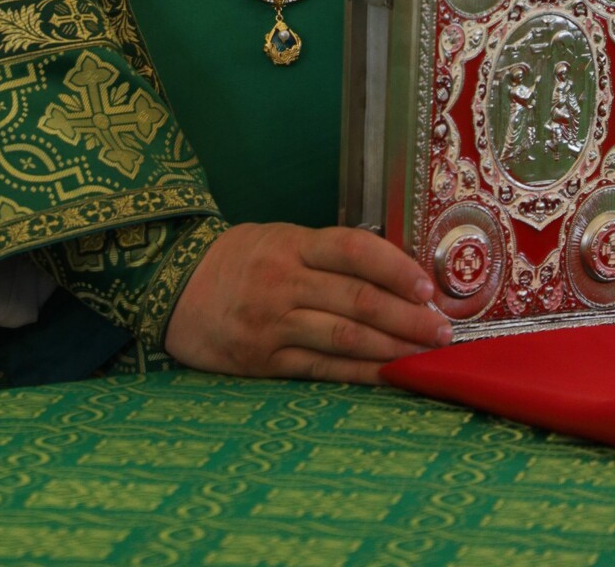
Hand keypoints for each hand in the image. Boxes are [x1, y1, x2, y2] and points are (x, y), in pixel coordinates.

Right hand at [164, 221, 452, 382]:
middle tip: (443, 330)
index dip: (395, 267)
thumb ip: (324, 254)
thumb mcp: (275, 238)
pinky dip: (360, 374)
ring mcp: (272, 323)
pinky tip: (389, 375)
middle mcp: (282, 281)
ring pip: (344, 336)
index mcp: (289, 243)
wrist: (172, 288)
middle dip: (407, 316)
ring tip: (427, 355)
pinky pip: (321, 369)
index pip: (352, 249)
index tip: (428, 286)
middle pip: (356, 298)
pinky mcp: (263, 360)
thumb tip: (390, 271)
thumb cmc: (236, 261)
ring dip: (392, 348)